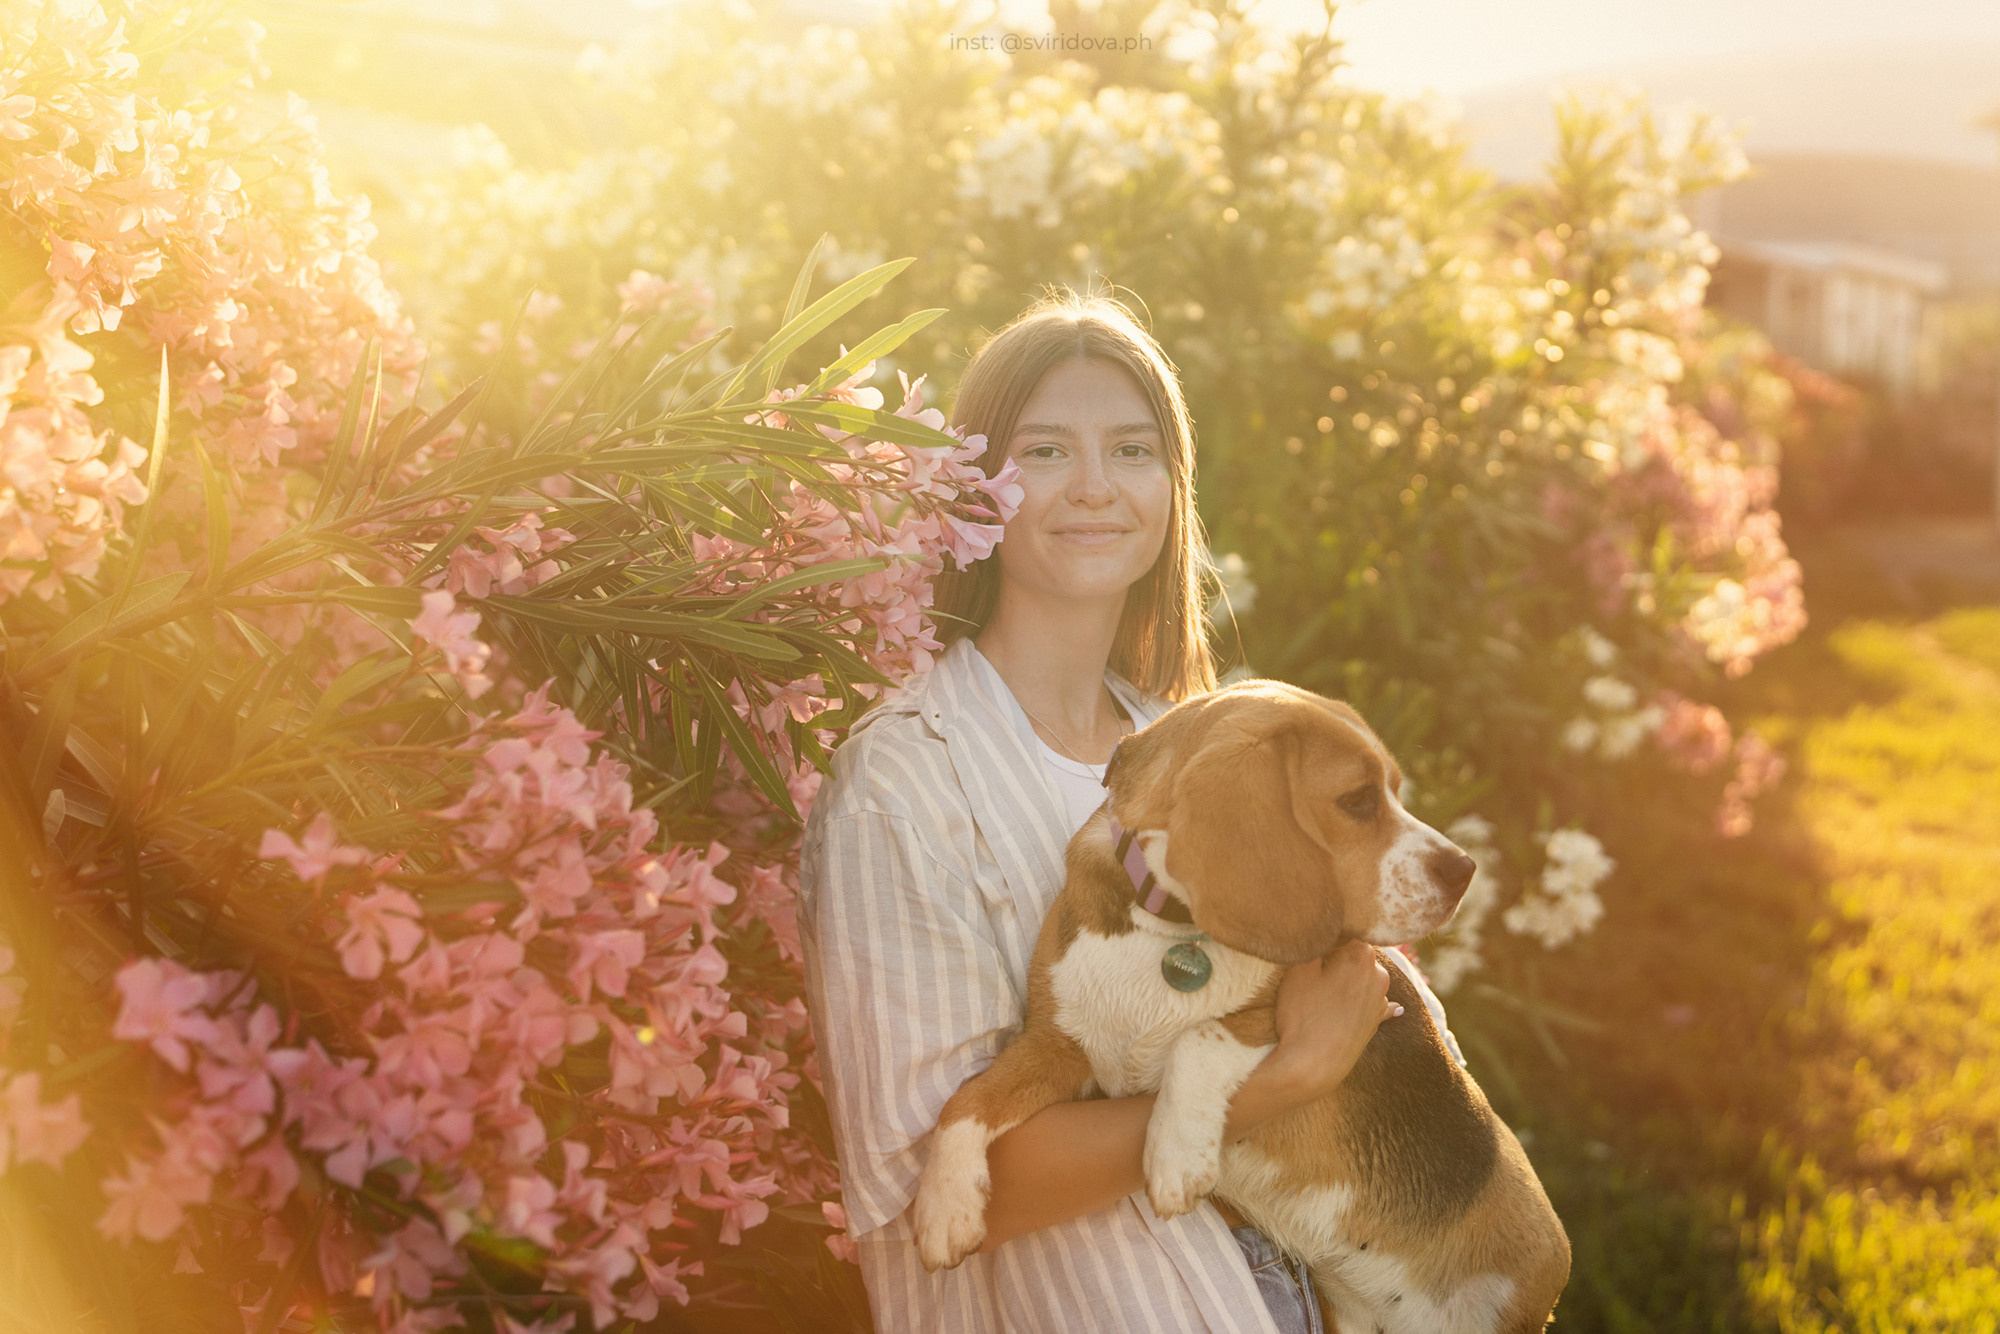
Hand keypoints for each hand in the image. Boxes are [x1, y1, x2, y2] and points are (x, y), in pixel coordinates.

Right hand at [1264, 940, 1399, 1107]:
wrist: (1314, 1064)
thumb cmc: (1304, 1014)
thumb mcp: (1299, 968)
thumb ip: (1313, 940)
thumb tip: (1318, 922)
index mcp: (1362, 954)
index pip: (1345, 929)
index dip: (1325, 933)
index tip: (1311, 941)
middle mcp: (1379, 973)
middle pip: (1355, 952)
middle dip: (1336, 956)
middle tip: (1312, 966)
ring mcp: (1380, 999)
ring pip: (1362, 976)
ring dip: (1346, 977)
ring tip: (1321, 989)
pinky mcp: (1377, 1021)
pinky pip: (1371, 1001)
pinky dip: (1362, 998)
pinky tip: (1373, 1001)